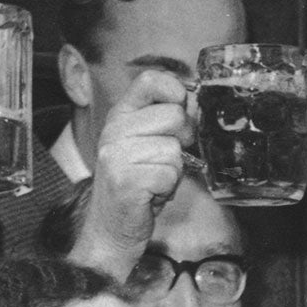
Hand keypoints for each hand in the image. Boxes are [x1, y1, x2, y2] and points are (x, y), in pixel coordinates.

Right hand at [70, 69, 191, 279]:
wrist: (112, 226)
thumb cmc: (138, 184)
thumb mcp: (147, 143)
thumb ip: (165, 121)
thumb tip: (194, 102)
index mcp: (121, 114)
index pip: (151, 80)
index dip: (176, 92)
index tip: (181, 111)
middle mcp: (115, 129)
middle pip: (175, 116)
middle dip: (183, 140)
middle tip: (166, 159)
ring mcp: (117, 154)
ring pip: (174, 149)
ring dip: (174, 170)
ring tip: (155, 179)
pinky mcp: (125, 180)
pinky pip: (170, 174)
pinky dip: (168, 188)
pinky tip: (152, 193)